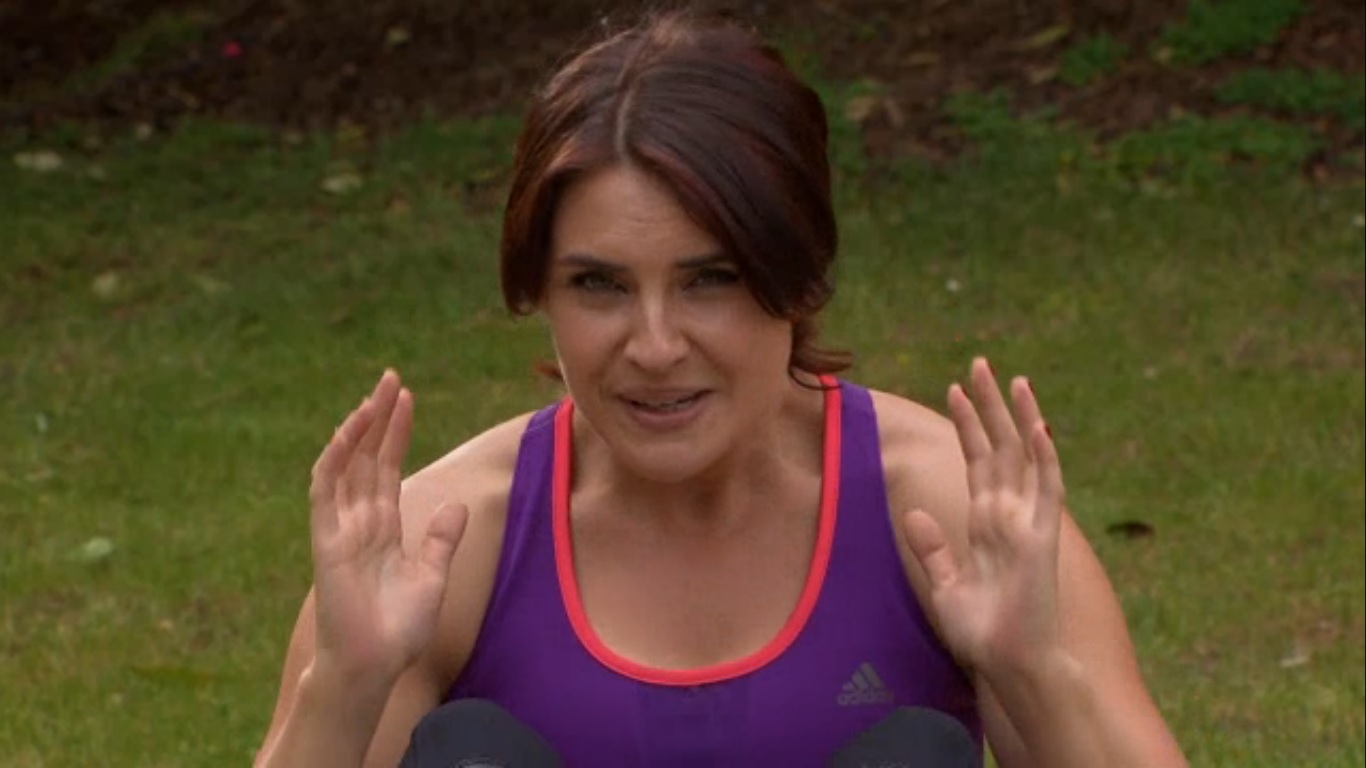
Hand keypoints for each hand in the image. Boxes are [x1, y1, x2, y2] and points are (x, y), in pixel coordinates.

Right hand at [307, 370, 468, 683]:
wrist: (373, 664)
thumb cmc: (397, 630)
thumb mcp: (431, 576)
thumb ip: (440, 540)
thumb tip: (455, 505)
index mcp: (383, 528)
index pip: (387, 468)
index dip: (396, 433)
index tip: (407, 399)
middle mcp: (360, 522)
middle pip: (368, 457)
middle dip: (380, 418)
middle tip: (392, 378)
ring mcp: (341, 528)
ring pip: (346, 464)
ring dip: (360, 427)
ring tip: (377, 393)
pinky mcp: (327, 539)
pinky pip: (326, 488)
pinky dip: (336, 456)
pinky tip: (351, 429)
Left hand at [899, 357, 1065, 675]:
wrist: (1009, 664)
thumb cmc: (983, 633)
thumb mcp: (945, 585)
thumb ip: (932, 548)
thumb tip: (912, 512)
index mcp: (986, 525)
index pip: (976, 462)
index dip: (967, 426)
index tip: (955, 389)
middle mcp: (1009, 516)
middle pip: (999, 448)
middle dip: (988, 407)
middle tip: (980, 364)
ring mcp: (1028, 525)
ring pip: (1025, 459)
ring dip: (1018, 418)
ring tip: (1011, 378)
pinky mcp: (1041, 540)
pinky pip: (1047, 492)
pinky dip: (1044, 459)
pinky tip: (1039, 427)